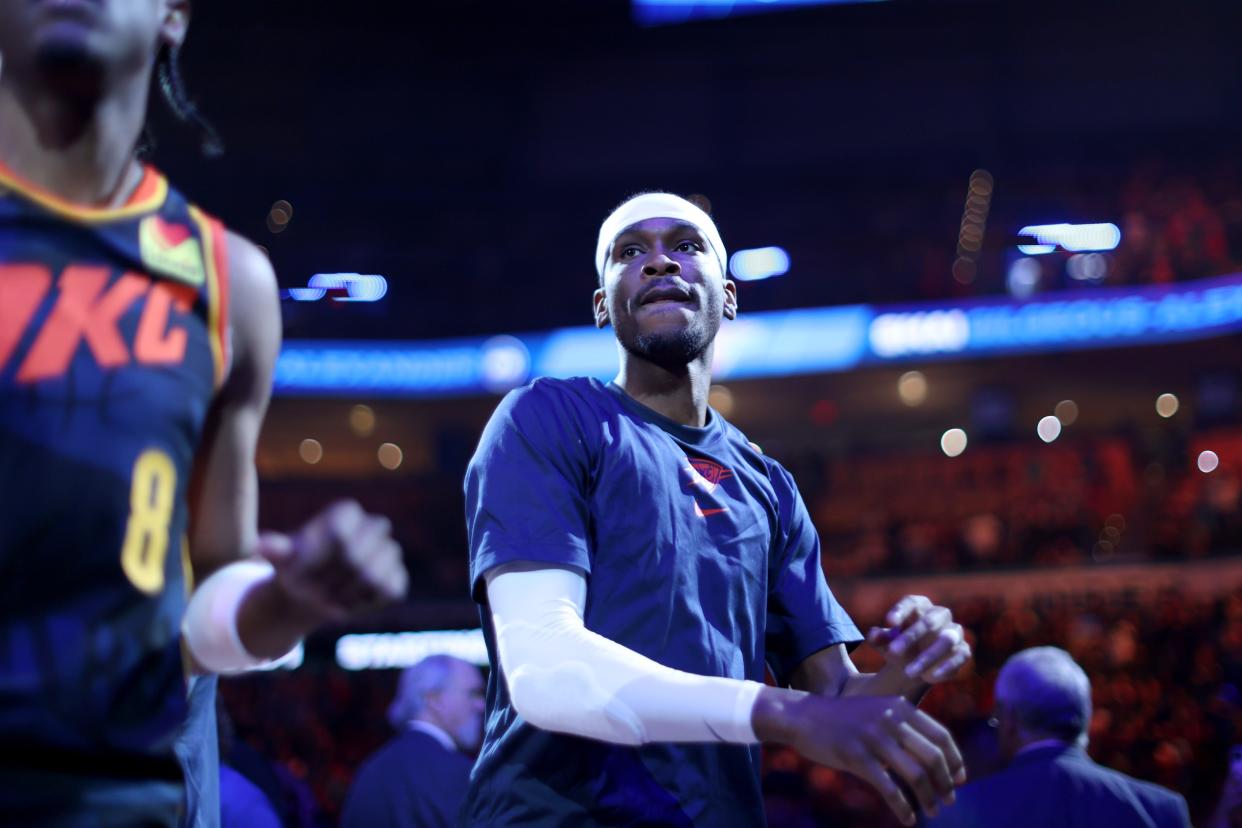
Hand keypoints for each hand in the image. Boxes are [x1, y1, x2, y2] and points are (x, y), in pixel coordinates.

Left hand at [259, 500, 407, 623]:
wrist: (315, 588)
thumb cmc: (298, 568)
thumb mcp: (282, 558)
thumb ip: (276, 549)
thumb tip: (260, 546)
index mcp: (345, 514)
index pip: (339, 531)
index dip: (317, 556)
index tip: (299, 570)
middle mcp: (374, 526)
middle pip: (355, 555)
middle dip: (329, 579)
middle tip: (313, 592)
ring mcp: (389, 551)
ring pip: (373, 574)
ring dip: (345, 593)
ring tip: (328, 599)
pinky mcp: (397, 578)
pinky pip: (389, 590)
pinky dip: (365, 602)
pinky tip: (348, 604)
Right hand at [754, 689, 964, 825]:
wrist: (804, 716)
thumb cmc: (844, 718)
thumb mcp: (879, 710)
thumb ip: (905, 726)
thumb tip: (935, 757)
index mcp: (900, 707)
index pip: (941, 736)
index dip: (955, 761)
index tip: (960, 780)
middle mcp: (891, 720)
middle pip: (933, 757)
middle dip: (945, 784)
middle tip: (948, 800)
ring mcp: (874, 738)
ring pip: (915, 774)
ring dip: (929, 798)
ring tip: (931, 811)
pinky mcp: (856, 756)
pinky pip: (889, 788)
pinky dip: (903, 807)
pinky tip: (908, 819)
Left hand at [869, 595, 971, 683]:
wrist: (913, 665)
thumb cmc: (897, 646)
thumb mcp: (884, 643)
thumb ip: (878, 638)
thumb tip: (873, 634)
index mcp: (919, 606)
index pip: (911, 603)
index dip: (901, 610)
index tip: (888, 622)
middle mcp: (939, 615)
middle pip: (930, 621)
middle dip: (912, 636)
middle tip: (893, 652)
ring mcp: (954, 632)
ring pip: (947, 640)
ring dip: (928, 656)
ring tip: (908, 672)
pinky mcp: (963, 651)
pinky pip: (960, 656)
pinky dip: (945, 667)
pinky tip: (929, 678)